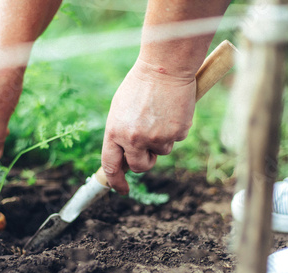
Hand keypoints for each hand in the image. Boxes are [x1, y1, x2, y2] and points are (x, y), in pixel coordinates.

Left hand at [102, 59, 196, 194]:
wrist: (165, 67)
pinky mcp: (177, 133)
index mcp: (114, 132)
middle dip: (144, 162)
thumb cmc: (140, 85)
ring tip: (160, 114)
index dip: (116, 181)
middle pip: (139, 167)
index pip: (110, 165)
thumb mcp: (120, 109)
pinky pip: (176, 139)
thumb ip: (120, 134)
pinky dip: (175, 129)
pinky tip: (172, 111)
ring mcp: (156, 137)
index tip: (121, 189)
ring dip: (161, 139)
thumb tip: (124, 157)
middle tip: (148, 148)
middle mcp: (134, 139)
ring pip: (161, 152)